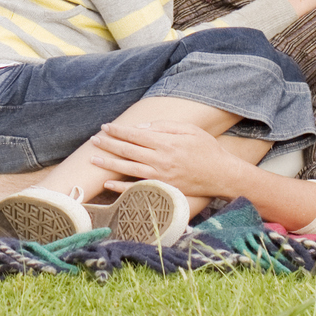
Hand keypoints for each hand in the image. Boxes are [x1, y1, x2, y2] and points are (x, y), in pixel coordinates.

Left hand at [88, 119, 248, 199]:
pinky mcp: (162, 189)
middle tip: (94, 140)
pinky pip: (136, 189)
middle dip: (108, 144)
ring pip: (128, 169)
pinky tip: (107, 184)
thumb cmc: (207, 149)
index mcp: (166, 143)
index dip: (118, 130)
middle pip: (127, 150)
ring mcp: (160, 176)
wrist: (221, 175)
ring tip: (93, 159)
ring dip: (109, 163)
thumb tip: (141, 128)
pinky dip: (120, 187)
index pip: (135, 135)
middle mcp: (160, 160)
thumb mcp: (189, 130)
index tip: (106, 127)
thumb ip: (164, 127)